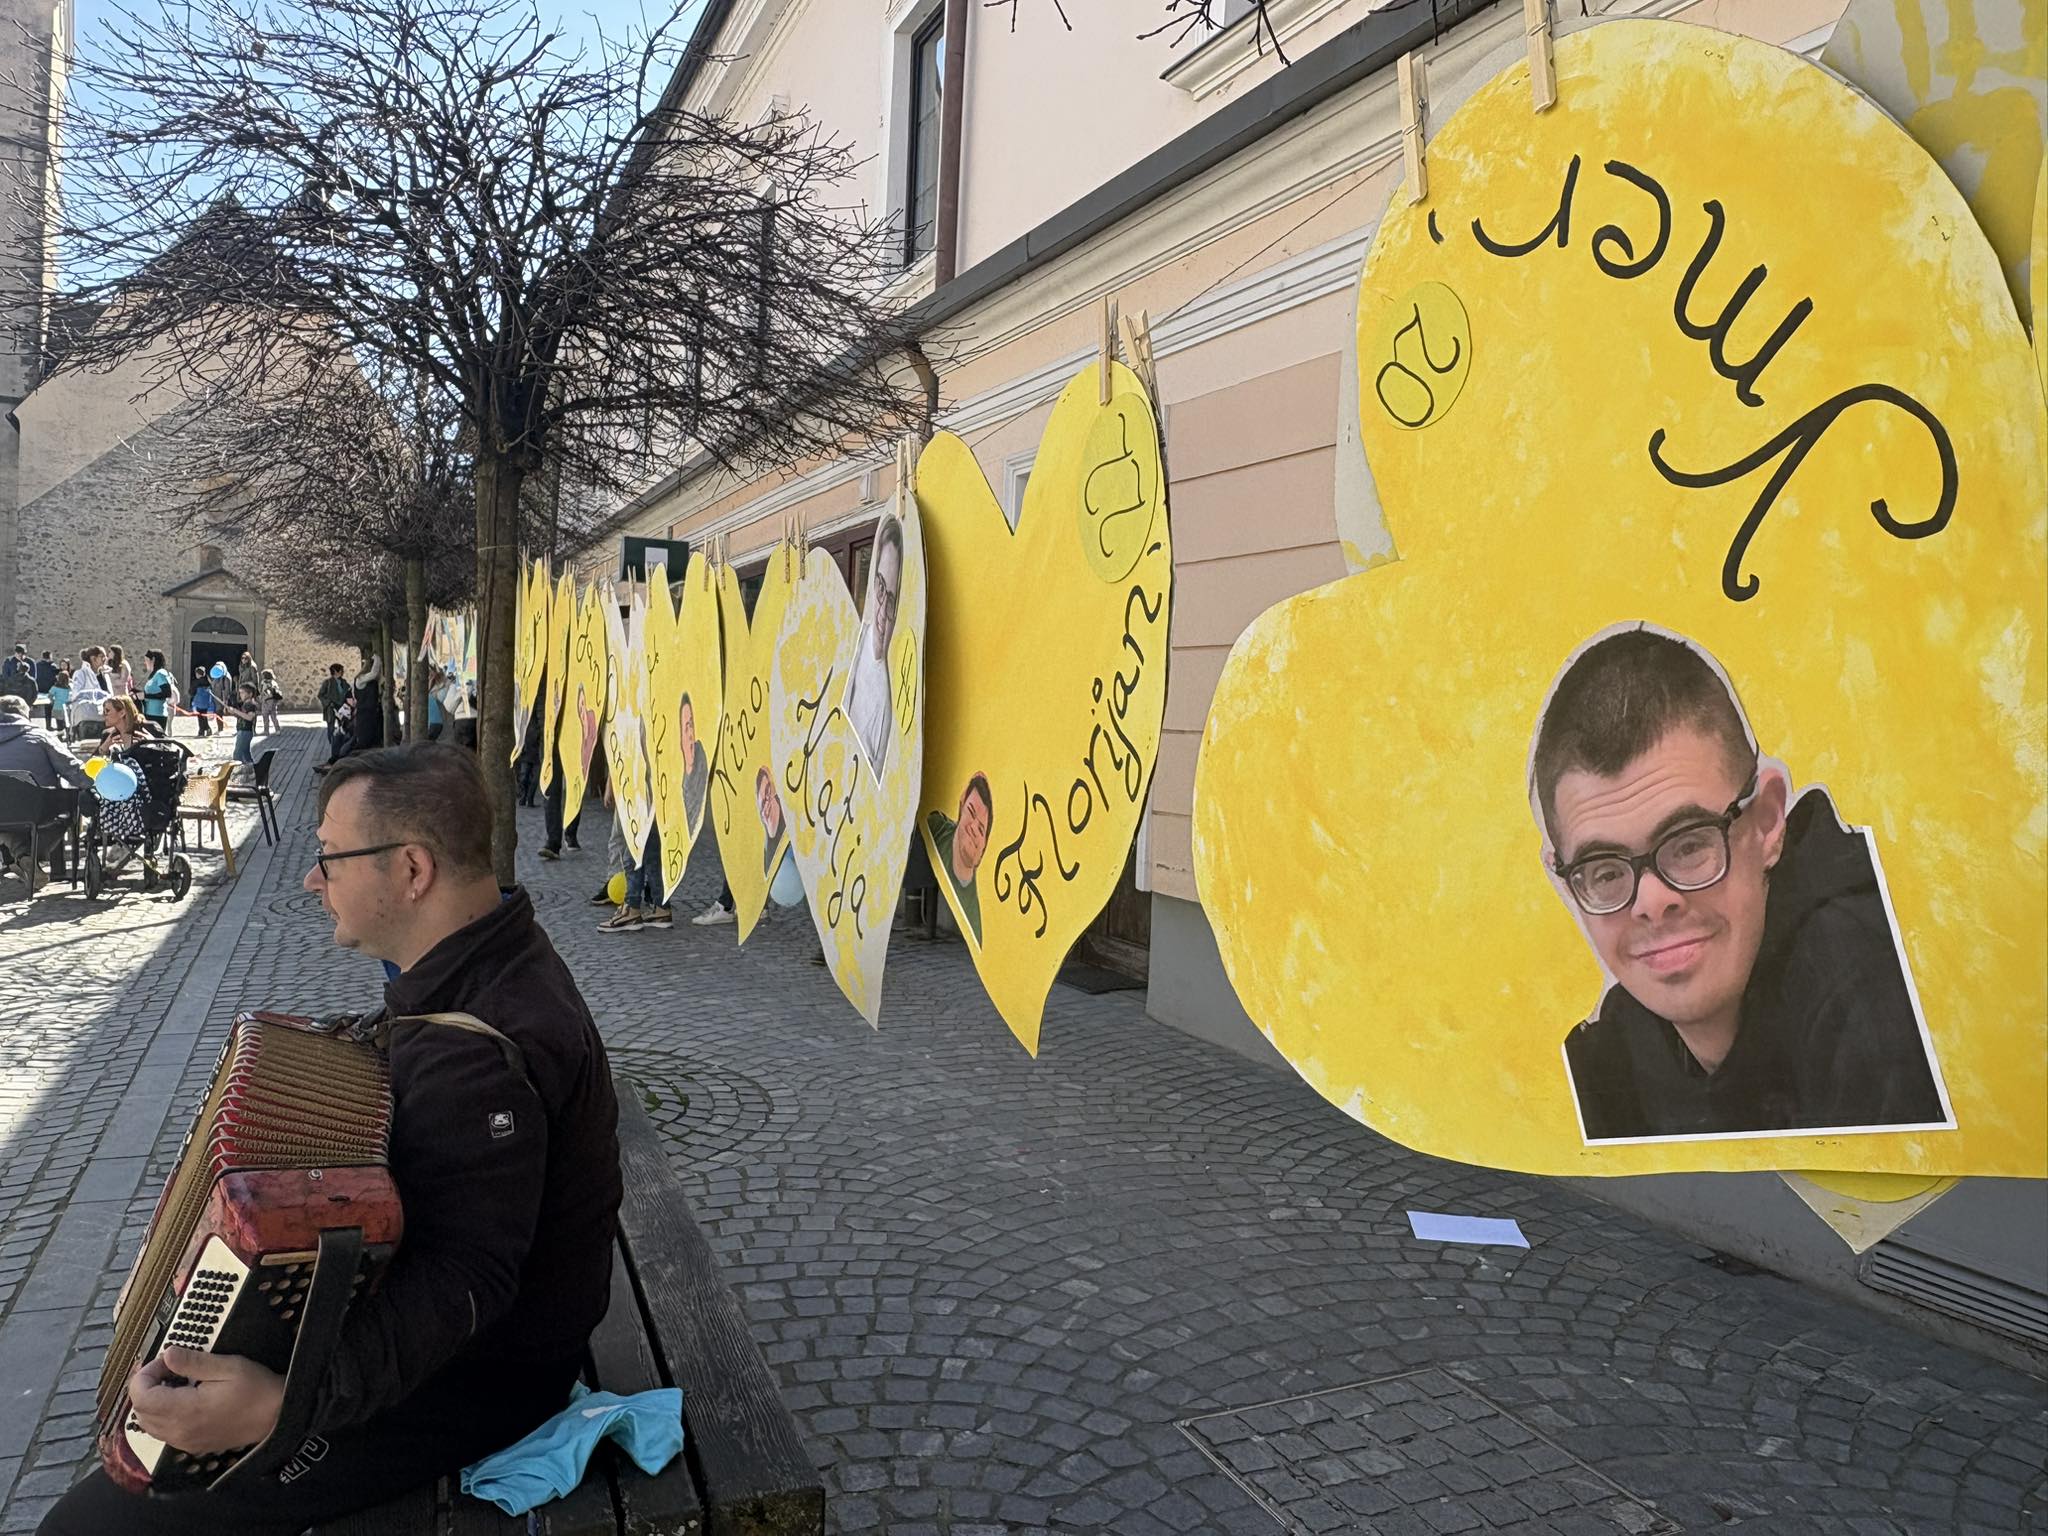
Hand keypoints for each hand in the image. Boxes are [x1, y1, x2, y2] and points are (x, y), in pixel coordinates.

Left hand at [128, 1346, 285, 1453]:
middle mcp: (179, 1431)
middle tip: (168, 1368)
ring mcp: (184, 1441)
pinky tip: (182, 1400)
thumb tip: (167, 1354)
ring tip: (174, 1383)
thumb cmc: (256, 1389)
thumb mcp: (228, 1367)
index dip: (145, 1375)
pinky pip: (162, 1432)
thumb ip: (194, 1362)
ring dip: (152, 1402)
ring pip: (148, 1425)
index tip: (164, 1361)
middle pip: (139, 1412)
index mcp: (185, 1411)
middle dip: (146, 1387)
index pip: (141, 1397)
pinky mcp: (191, 1446)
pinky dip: (162, 1415)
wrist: (277, 1417)